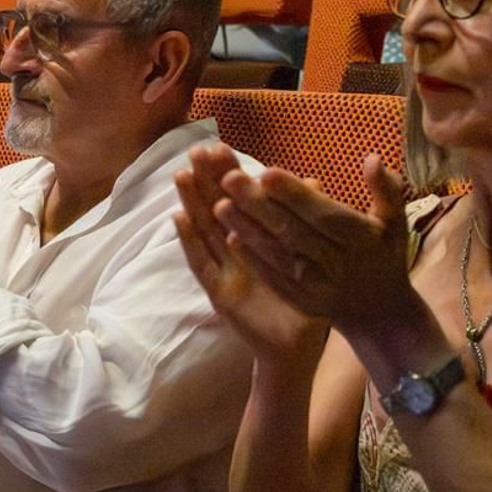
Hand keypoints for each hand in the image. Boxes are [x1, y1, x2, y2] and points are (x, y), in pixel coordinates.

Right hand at [174, 144, 326, 361]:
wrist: (297, 347)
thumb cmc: (304, 301)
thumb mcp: (310, 256)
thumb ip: (307, 220)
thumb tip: (313, 180)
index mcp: (256, 238)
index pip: (238, 198)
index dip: (227, 172)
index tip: (217, 144)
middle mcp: (236, 250)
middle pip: (215, 208)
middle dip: (205, 179)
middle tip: (195, 150)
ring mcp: (224, 270)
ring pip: (204, 230)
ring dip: (191, 202)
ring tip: (181, 174)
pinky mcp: (219, 293)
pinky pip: (202, 264)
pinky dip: (189, 242)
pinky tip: (178, 218)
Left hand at [210, 152, 421, 335]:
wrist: (377, 310)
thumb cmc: (384, 254)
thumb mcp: (396, 222)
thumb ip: (386, 189)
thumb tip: (373, 159)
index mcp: (362, 240)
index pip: (324, 214)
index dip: (296, 194)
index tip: (267, 171)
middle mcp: (339, 265)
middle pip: (294, 233)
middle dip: (260, 206)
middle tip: (228, 178)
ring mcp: (318, 287)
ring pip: (278, 255)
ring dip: (248, 230)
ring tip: (219, 204)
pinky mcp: (301, 301)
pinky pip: (274, 278)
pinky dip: (252, 258)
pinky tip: (230, 237)